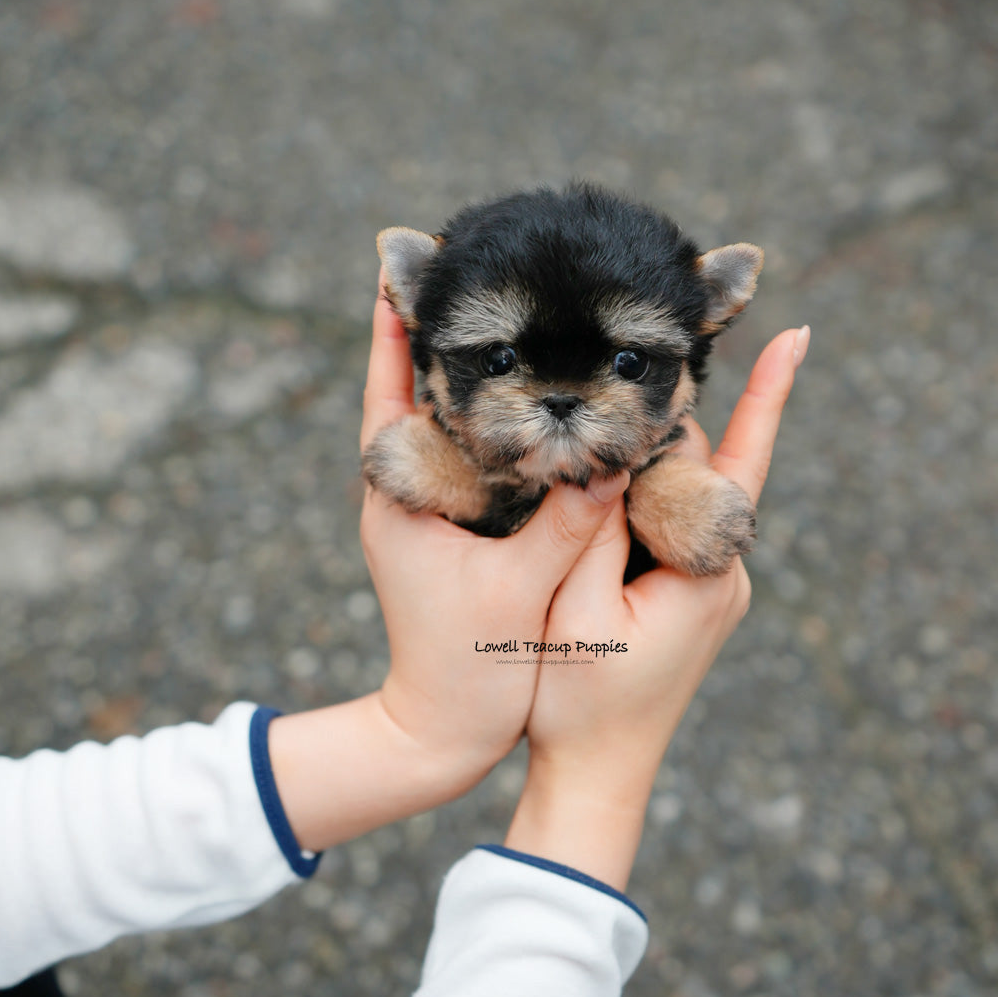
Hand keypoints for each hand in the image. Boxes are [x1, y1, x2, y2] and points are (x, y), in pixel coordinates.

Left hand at [358, 274, 627, 791]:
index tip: (400, 262)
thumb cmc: (469, 673)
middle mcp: (406, 494)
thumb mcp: (522, 595)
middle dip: (434, 331)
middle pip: (410, 391)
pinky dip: (493, 418)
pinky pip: (472, 455)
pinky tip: (531, 398)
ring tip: (499, 314)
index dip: (393, 327)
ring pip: (443, 421)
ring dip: (465, 371)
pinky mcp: (453, 528)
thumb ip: (567, 526)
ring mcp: (428, 510)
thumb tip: (611, 460)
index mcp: (401, 498)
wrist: (441, 734)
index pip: (386, 392)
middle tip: (460, 265)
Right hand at [505, 326, 809, 888]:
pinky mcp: (689, 596)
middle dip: (672, 417)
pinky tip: (610, 468)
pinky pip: (673, 525)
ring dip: (651, 457)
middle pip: (702, 469)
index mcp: (707, 572)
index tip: (796, 336)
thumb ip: (591, 526)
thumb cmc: (577, 702)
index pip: (735, 463)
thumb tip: (609, 452)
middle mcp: (724, 574)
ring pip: (684, 495)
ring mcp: (710, 588)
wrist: (595, 776)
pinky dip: (647, 493)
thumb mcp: (571, 608)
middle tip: (635, 349)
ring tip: (613, 397)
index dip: (766, 397)